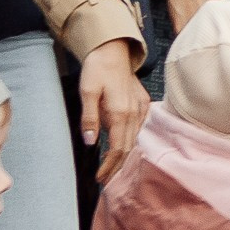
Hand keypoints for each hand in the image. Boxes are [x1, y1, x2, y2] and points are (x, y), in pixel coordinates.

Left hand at [78, 41, 147, 178]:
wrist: (113, 49)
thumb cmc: (98, 68)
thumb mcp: (87, 92)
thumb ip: (90, 118)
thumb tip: (90, 142)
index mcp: (120, 113)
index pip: (117, 148)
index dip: (109, 166)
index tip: (100, 177)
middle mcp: (134, 113)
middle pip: (128, 148)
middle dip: (116, 166)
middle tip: (104, 179)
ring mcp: (141, 108)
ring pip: (135, 140)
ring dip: (124, 156)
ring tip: (112, 168)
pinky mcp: (143, 103)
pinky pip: (139, 128)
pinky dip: (131, 141)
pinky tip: (123, 146)